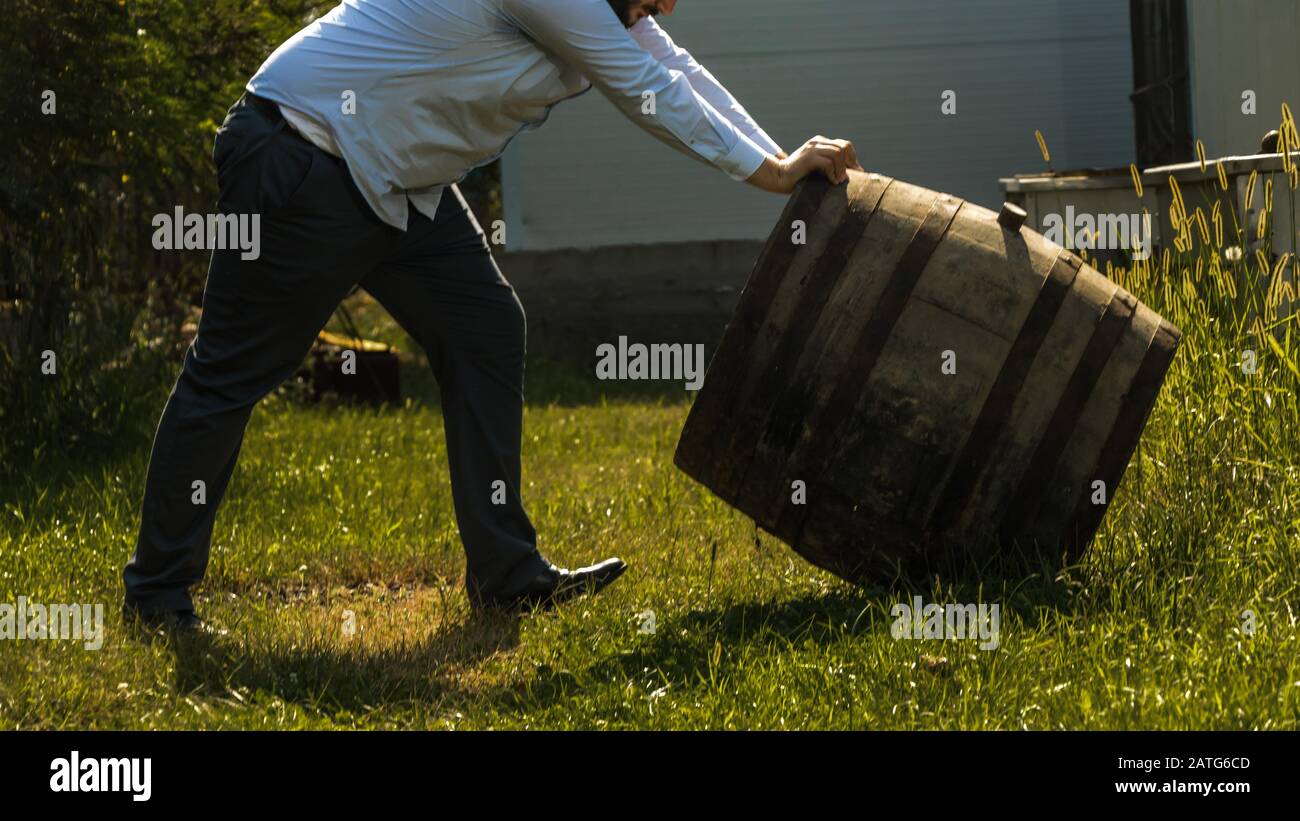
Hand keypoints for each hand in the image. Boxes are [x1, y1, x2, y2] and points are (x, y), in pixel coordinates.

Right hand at [747, 136, 863, 193]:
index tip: (855, 173)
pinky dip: (833, 173)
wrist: (778, 178)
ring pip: (838, 153)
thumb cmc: (798, 177)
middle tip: (848, 178)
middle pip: (844, 146)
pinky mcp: (809, 157)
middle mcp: (817, 142)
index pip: (844, 145)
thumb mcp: (817, 169)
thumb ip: (830, 166)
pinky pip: (828, 162)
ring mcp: (812, 148)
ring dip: (841, 169)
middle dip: (850, 163)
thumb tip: (849, 175)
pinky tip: (832, 182)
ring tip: (839, 181)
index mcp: (820, 143)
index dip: (852, 159)